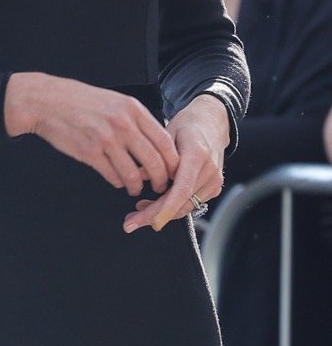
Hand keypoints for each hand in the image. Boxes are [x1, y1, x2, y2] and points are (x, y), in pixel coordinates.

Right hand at [5, 71, 177, 195]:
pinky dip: (118, 182)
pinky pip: (112, 175)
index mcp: (132, 109)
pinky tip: (117, 181)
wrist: (43, 101)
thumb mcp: (113, 100)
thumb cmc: (77, 100)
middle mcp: (122, 124)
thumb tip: (154, 142)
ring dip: (137, 186)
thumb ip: (135, 119)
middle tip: (160, 186)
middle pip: (154, 161)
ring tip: (135, 188)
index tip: (173, 171)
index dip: (173, 162)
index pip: (165, 142)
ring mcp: (106, 139)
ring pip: (133, 174)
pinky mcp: (89, 152)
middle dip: (161, 179)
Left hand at [127, 94, 229, 232]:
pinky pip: (191, 203)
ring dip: (161, 213)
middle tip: (131, 222)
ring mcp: (214, 180)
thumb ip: (153, 156)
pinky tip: (154, 204)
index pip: (181, 189)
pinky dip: (172, 207)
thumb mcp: (164, 134)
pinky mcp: (214, 187)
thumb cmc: (187, 126)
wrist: (212, 123)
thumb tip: (137, 176)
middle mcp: (208, 171)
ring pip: (185, 207)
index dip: (165, 208)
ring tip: (137, 213)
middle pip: (181, 202)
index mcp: (196, 155)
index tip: (149, 220)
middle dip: (155, 216)